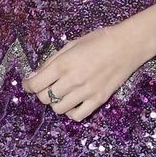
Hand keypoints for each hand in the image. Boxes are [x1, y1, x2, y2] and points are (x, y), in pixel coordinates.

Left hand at [22, 25, 144, 121]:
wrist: (127, 45)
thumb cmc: (98, 41)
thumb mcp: (71, 45)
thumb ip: (51, 61)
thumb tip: (34, 75)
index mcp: (63, 64)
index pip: (35, 84)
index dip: (28, 86)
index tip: (29, 84)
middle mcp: (72, 80)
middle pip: (45, 98)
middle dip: (41, 93)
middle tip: (47, 87)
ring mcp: (86, 92)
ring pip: (58, 109)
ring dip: (56, 103)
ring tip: (62, 94)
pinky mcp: (98, 100)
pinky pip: (78, 116)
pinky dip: (71, 112)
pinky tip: (74, 103)